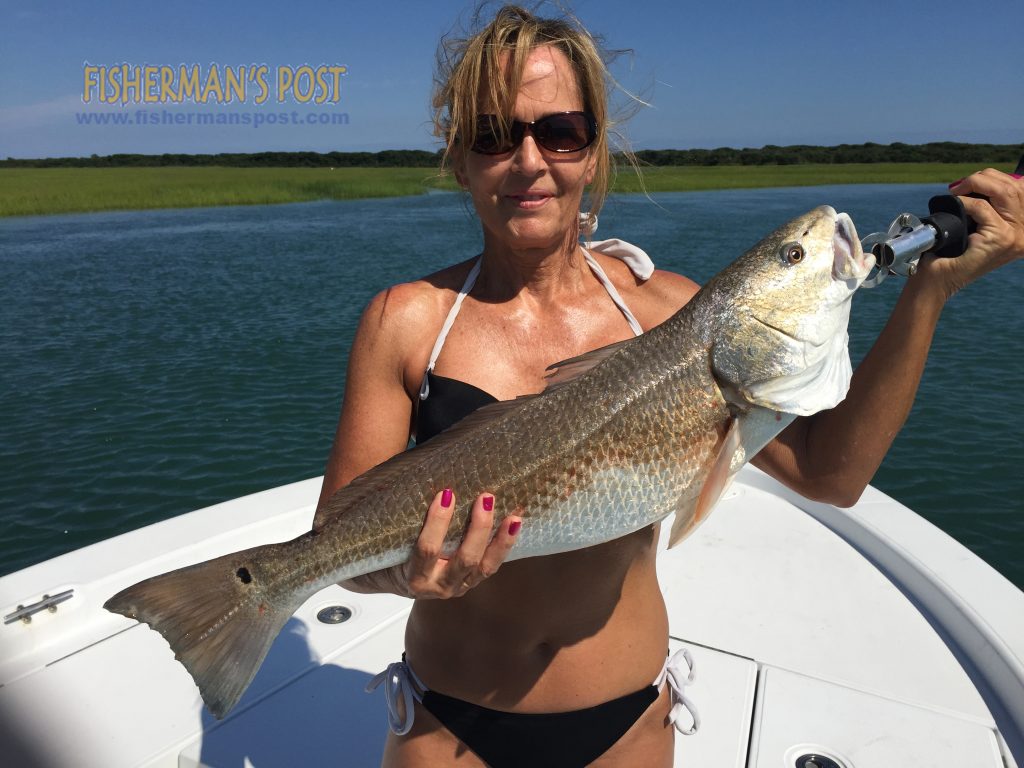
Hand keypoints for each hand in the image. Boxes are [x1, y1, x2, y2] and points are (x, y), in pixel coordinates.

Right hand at [345, 490, 521, 598]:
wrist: (401, 581)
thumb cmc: (393, 555)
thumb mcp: (391, 542)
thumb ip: (398, 520)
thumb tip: (410, 476)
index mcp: (415, 576)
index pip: (428, 550)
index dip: (437, 523)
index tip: (445, 495)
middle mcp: (439, 586)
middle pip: (465, 559)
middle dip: (478, 529)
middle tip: (485, 498)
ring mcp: (459, 586)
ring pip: (484, 566)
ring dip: (499, 539)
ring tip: (513, 516)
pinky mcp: (473, 582)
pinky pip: (492, 566)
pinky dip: (505, 545)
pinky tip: (516, 524)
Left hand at [920, 169, 1023, 297]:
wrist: (935, 281)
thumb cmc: (949, 254)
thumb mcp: (974, 225)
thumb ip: (987, 206)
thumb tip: (982, 180)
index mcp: (1022, 227)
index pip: (1020, 188)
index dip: (995, 178)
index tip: (970, 184)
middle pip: (1014, 186)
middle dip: (984, 177)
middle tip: (960, 186)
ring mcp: (1015, 237)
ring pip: (1004, 191)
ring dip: (977, 184)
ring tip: (958, 192)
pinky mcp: (1000, 240)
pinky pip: (983, 208)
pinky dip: (965, 202)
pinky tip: (955, 206)